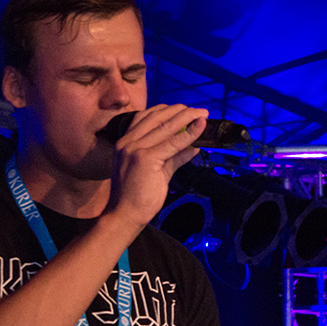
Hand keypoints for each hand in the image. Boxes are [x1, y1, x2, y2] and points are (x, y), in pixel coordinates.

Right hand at [105, 104, 207, 225]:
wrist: (123, 216)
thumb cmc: (137, 197)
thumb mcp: (156, 172)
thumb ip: (173, 158)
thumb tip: (192, 148)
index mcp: (124, 142)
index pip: (146, 117)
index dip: (167, 110)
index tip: (183, 109)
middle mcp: (127, 142)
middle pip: (157, 117)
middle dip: (181, 111)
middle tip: (199, 110)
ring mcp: (135, 149)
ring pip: (166, 127)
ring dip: (187, 118)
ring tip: (202, 115)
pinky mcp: (145, 159)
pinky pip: (173, 143)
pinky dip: (188, 135)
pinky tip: (200, 129)